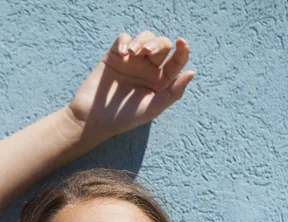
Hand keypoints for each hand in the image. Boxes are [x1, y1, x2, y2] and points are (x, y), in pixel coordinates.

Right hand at [67, 31, 194, 139]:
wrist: (95, 118)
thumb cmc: (125, 117)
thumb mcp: (152, 109)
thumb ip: (173, 92)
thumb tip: (192, 72)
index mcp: (161, 81)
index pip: (177, 61)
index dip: (183, 50)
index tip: (182, 43)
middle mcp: (148, 69)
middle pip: (161, 45)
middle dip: (157, 44)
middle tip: (147, 52)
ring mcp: (132, 61)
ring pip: (145, 38)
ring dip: (142, 40)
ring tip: (134, 52)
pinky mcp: (115, 55)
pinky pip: (124, 39)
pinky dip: (125, 41)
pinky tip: (123, 52)